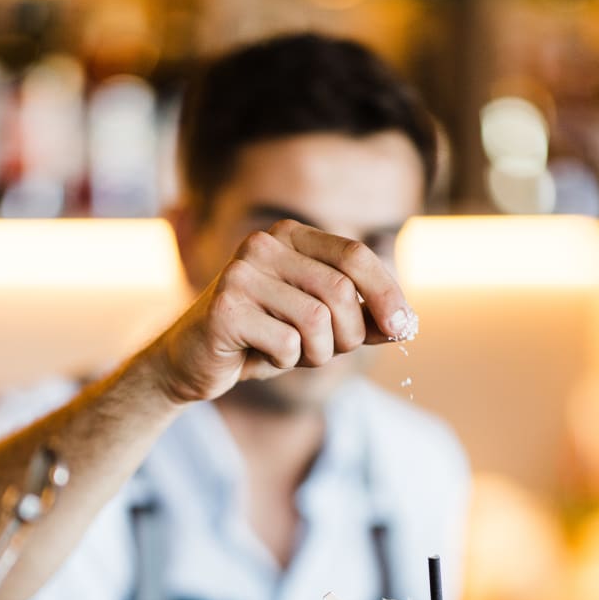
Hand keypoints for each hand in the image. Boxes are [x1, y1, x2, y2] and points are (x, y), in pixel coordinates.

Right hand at [148, 219, 414, 404]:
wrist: (192, 362)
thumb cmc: (261, 339)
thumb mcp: (318, 327)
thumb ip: (360, 320)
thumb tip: (407, 325)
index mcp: (289, 236)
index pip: (355, 255)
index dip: (387, 293)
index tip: (405, 329)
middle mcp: (263, 244)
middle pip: (340, 291)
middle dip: (347, 335)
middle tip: (327, 352)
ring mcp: (240, 273)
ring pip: (317, 320)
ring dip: (316, 352)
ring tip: (291, 354)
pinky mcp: (225, 309)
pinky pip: (286, 344)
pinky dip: (284, 363)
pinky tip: (259, 357)